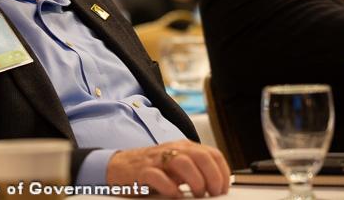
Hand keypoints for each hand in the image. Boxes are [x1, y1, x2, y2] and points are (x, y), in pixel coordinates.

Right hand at [107, 140, 229, 197]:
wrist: (119, 167)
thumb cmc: (152, 169)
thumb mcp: (178, 166)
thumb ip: (196, 171)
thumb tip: (218, 186)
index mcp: (184, 148)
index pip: (212, 154)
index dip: (223, 172)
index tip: (223, 188)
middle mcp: (172, 150)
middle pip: (201, 156)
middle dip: (212, 177)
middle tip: (212, 193)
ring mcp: (157, 160)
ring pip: (182, 162)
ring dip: (195, 180)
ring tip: (196, 194)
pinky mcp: (142, 171)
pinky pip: (158, 176)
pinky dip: (170, 187)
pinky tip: (175, 194)